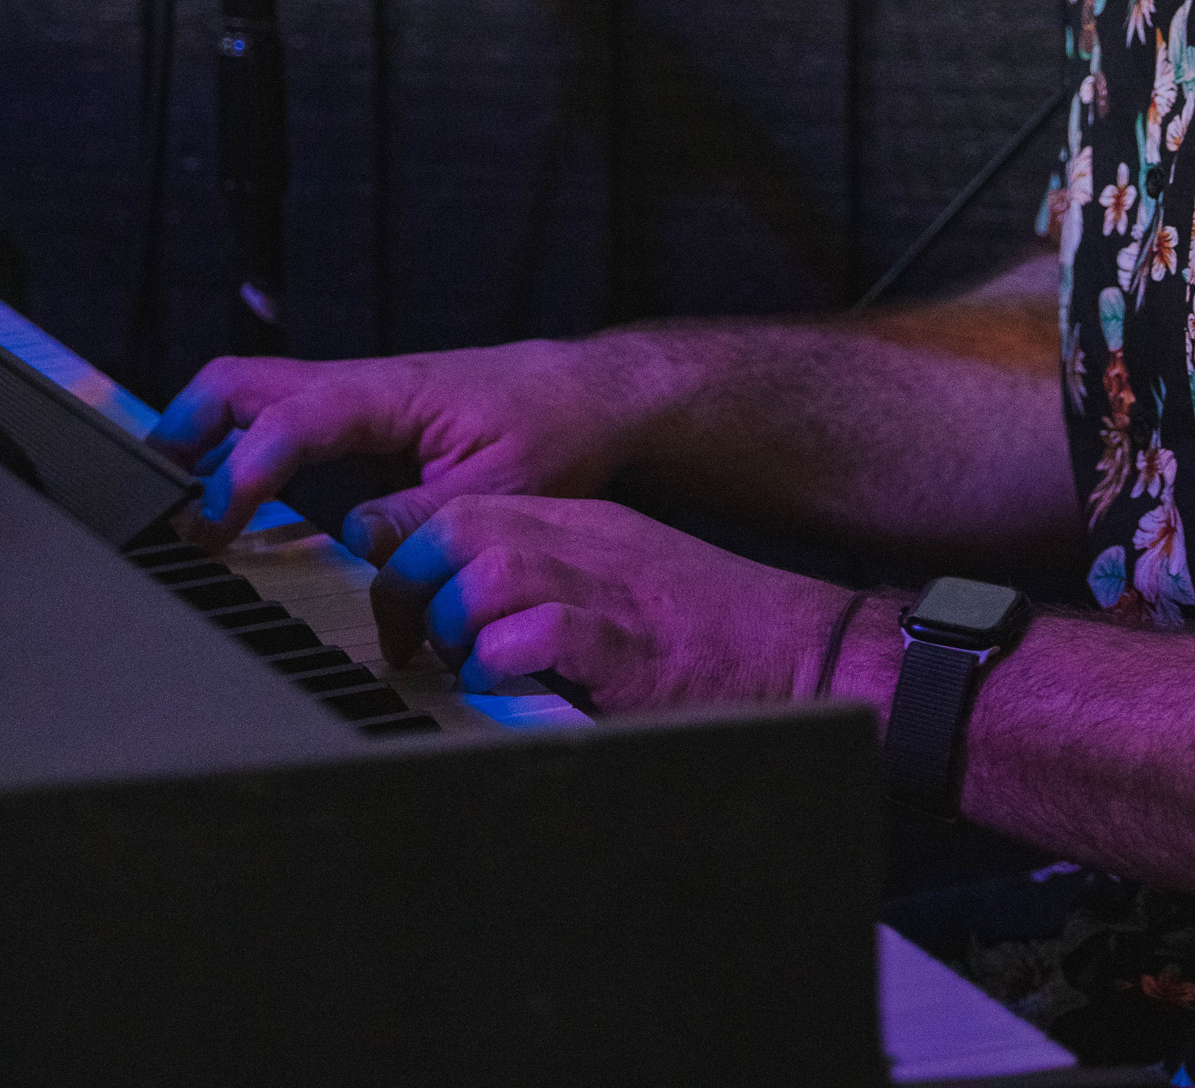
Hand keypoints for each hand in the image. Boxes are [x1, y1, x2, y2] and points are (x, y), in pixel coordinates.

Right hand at [147, 340, 635, 549]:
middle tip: (157, 496)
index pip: (294, 416)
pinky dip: (247, 451)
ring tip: (176, 506)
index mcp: (391, 392)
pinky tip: (238, 501)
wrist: (589, 394)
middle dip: (188, 428)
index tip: (217, 520)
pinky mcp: (366, 419)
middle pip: (245, 382)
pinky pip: (287, 423)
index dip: (247, 467)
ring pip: (257, 397)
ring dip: (209, 439)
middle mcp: (362, 386)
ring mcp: (359, 399)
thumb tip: (353, 542)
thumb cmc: (555, 426)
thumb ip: (423, 517)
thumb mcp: (499, 486)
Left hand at [365, 492, 848, 715]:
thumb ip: (546, 581)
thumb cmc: (708, 627)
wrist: (800, 645)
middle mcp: (585, 546)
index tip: (395, 604)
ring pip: (489, 572)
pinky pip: (540, 634)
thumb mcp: (618, 577)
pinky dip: (503, 660)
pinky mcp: (628, 650)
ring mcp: (607, 593)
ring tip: (462, 666)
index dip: (410, 551)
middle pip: (463, 525)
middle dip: (412, 582)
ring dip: (455, 622)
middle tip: (408, 643)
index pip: (467, 507)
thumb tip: (457, 610)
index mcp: (580, 524)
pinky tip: (503, 687)